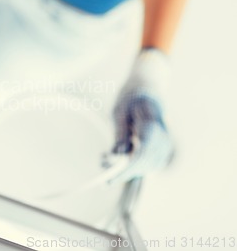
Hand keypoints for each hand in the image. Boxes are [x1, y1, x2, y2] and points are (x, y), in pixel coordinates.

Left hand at [105, 48, 174, 182]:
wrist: (147, 87)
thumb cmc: (131, 96)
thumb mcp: (120, 110)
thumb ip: (120, 132)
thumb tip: (117, 155)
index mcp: (152, 125)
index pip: (141, 155)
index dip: (126, 170)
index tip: (109, 180)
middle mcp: (163, 137)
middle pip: (144, 164)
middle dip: (122, 172)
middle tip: (102, 170)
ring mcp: (165, 144)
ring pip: (147, 167)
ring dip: (126, 170)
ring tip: (104, 162)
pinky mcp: (161, 148)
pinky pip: (148, 163)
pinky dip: (132, 166)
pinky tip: (117, 162)